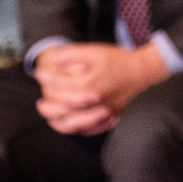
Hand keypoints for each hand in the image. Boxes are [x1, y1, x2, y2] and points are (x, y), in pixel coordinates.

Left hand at [34, 42, 169, 135]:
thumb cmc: (119, 60)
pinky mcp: (110, 117)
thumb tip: (54, 60)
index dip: (46, 78)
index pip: (58, 86)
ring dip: (58, 122)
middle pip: (62, 109)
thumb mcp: (94, 51)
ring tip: (50, 117)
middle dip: (47, 106)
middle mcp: (93, 102)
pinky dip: (78, 130)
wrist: (144, 70)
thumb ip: (72, 55)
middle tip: (39, 103)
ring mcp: (102, 112)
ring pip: (73, 124)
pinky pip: (90, 130)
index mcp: (87, 85)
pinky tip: (72, 124)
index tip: (38, 73)